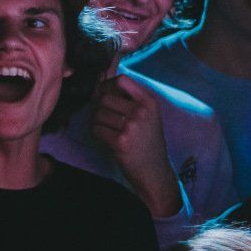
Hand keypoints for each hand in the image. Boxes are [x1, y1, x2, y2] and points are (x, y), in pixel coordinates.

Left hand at [88, 75, 181, 217]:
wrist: (154, 170)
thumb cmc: (147, 141)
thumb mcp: (148, 115)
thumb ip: (130, 99)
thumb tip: (101, 84)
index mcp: (149, 102)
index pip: (121, 80)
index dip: (107, 85)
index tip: (104, 94)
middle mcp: (142, 111)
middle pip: (105, 98)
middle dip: (99, 108)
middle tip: (103, 119)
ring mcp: (132, 126)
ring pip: (98, 113)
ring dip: (96, 122)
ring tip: (107, 130)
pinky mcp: (121, 141)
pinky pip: (96, 129)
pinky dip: (97, 134)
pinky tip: (107, 139)